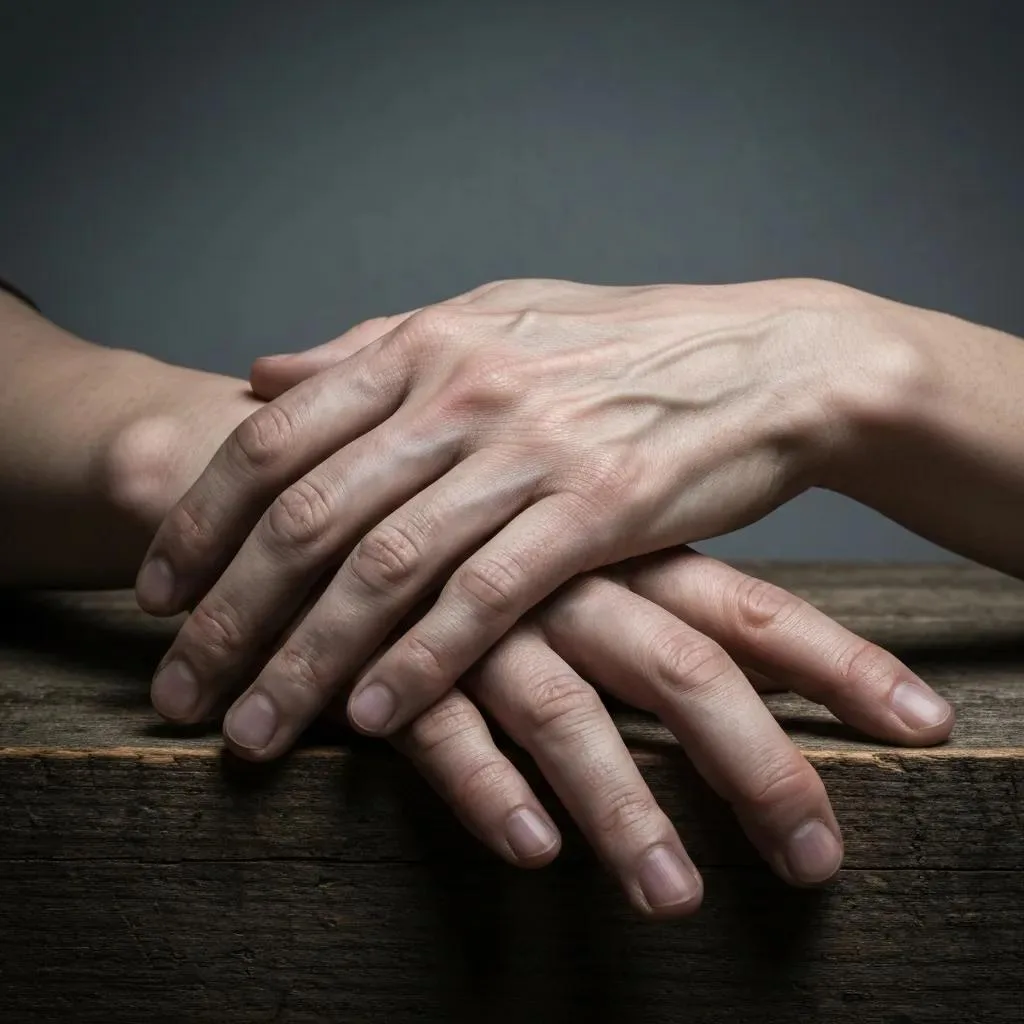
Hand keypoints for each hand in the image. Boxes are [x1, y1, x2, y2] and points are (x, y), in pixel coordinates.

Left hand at [136, 277, 912, 756]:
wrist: (767, 363)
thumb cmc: (626, 347)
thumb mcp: (491, 318)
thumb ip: (372, 349)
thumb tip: (263, 373)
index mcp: (428, 343)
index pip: (274, 436)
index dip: (202, 518)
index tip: (158, 590)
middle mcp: (465, 390)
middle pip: (309, 516)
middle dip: (230, 613)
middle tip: (181, 687)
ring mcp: (530, 450)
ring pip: (384, 569)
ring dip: (307, 660)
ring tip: (254, 729)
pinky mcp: (598, 511)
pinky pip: (485, 600)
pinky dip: (420, 665)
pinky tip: (373, 718)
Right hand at [353, 548, 953, 915]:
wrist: (310, 465)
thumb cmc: (454, 498)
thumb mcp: (553, 512)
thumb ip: (623, 556)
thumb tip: (697, 621)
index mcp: (617, 546)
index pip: (749, 605)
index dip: (837, 663)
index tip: (921, 722)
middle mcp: (567, 584)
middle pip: (684, 674)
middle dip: (759, 766)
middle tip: (817, 860)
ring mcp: (480, 623)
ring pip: (569, 717)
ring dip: (626, 812)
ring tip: (676, 900)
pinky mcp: (392, 663)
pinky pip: (444, 732)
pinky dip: (488, 789)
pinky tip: (532, 849)